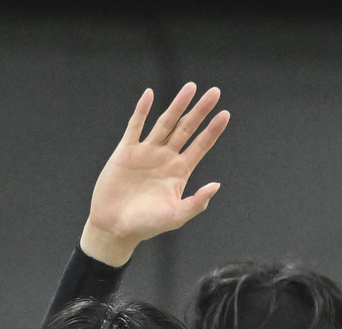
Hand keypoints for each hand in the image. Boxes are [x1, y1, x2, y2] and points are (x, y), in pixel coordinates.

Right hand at [81, 84, 229, 265]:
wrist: (115, 227)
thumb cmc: (146, 225)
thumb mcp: (176, 216)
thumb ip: (197, 202)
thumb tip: (216, 185)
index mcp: (180, 171)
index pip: (201, 145)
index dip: (213, 130)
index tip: (225, 114)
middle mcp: (165, 157)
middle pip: (186, 128)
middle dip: (200, 110)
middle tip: (215, 92)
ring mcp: (146, 152)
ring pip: (165, 122)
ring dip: (177, 105)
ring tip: (190, 87)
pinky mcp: (126, 151)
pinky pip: (135, 126)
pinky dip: (142, 111)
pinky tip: (149, 95)